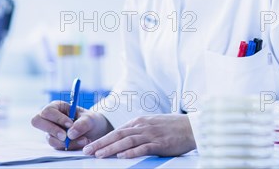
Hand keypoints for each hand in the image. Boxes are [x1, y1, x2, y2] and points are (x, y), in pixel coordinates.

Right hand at [31, 100, 112, 149]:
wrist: (95, 130)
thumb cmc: (90, 120)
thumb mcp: (90, 118)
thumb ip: (82, 123)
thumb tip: (69, 134)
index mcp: (56, 107)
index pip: (47, 111)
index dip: (57, 118)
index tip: (70, 124)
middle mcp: (51, 119)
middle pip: (37, 122)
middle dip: (52, 130)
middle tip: (66, 136)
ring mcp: (51, 131)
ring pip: (50, 138)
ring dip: (66, 141)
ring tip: (84, 139)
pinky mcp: (56, 142)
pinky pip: (57, 147)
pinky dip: (70, 146)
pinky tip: (82, 142)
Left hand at [81, 114, 195, 158]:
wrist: (191, 127)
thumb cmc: (172, 127)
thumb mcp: (152, 125)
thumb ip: (138, 131)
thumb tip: (123, 141)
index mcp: (139, 121)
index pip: (117, 131)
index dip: (102, 139)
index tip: (90, 146)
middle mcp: (143, 126)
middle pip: (118, 135)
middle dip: (101, 143)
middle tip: (87, 151)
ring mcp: (151, 134)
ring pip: (127, 141)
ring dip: (111, 148)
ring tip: (99, 155)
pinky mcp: (160, 144)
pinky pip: (143, 148)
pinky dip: (131, 152)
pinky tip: (121, 156)